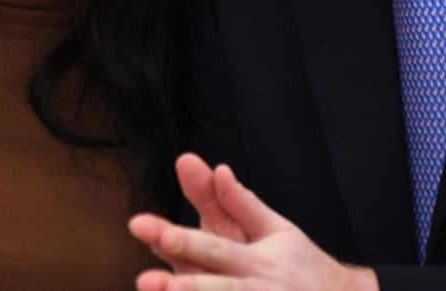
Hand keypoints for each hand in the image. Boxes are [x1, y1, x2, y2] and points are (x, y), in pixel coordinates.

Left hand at [128, 153, 378, 290]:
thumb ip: (242, 206)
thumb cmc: (304, 267)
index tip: (147, 229)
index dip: (181, 240)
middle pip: (214, 289)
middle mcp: (257, 290)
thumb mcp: (279, 231)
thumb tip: (219, 169)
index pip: (213, 248)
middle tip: (144, 281)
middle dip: (180, 286)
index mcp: (258, 261)